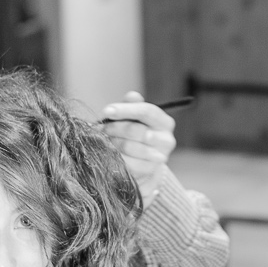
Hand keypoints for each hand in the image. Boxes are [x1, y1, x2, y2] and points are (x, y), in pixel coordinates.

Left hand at [101, 91, 175, 206]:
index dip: (125, 110)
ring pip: (131, 147)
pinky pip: (128, 163)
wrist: (141, 161)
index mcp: (165, 122)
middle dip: (114, 128)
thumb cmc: (135, 133)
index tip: (106, 111)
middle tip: (100, 128)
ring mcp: (160, 157)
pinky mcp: (150, 171)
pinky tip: (108, 152)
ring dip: (113, 143)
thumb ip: (131, 105)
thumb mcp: (133, 117)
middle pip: (137, 130)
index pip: (147, 111)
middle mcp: (167, 139)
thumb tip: (132, 95)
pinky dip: (115, 157)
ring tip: (104, 140)